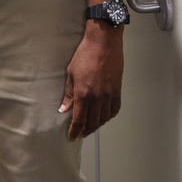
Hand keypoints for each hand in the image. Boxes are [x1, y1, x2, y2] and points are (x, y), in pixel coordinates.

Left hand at [58, 23, 123, 139]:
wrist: (103, 45)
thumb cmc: (84, 56)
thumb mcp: (71, 73)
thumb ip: (68, 94)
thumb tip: (64, 109)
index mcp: (83, 94)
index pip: (79, 119)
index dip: (75, 130)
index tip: (71, 137)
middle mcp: (97, 98)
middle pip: (92, 122)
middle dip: (85, 130)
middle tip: (80, 134)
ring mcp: (109, 96)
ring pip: (103, 118)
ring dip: (96, 125)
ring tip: (90, 127)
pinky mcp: (117, 92)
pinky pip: (114, 110)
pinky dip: (108, 117)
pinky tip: (103, 117)